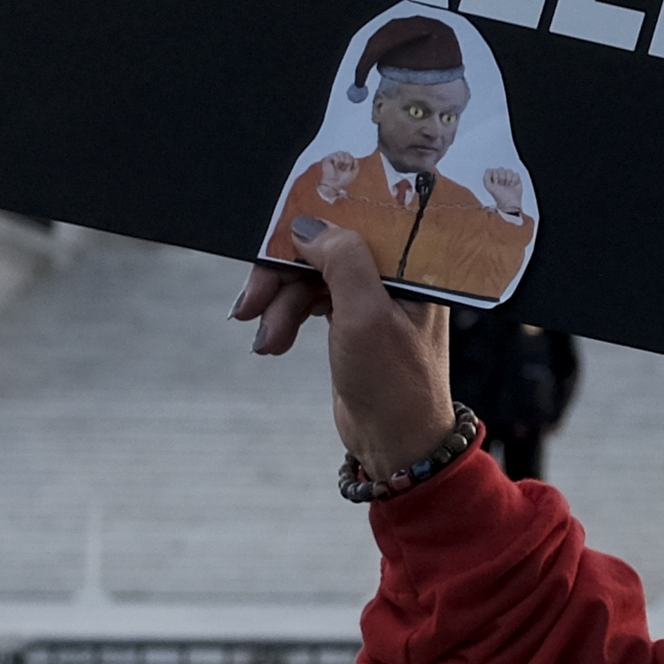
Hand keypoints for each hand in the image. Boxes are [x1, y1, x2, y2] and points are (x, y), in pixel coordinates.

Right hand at [232, 220, 455, 474]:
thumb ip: (342, 262)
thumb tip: (308, 226)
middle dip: (282, 275)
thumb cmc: (394, 385)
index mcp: (413, 264)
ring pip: (310, 276)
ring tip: (268, 339)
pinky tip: (273, 342)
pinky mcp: (352, 319)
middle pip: (325, 248)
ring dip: (280, 303)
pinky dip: (286, 317)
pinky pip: (309, 300)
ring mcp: (373, 296)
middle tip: (250, 304)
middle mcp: (395, 274)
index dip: (311, 225)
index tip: (271, 239)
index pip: (357, 220)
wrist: (394, 444)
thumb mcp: (366, 316)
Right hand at [319, 151, 358, 199]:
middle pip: (347, 153)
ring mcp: (332, 158)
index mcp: (344, 161)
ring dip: (343, 162)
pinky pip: (335, 156)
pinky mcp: (327, 159)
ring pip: (341, 153)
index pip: (350, 156)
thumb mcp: (353, 174)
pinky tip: (335, 166)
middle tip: (344, 169)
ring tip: (339, 167)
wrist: (334, 184)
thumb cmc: (342, 180)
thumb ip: (356, 166)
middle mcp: (338, 158)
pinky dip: (337, 162)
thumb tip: (355, 159)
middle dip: (348, 161)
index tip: (348, 170)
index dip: (351, 162)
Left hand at [482, 165, 524, 217]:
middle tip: (502, 186)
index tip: (496, 185)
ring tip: (508, 186)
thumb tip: (488, 169)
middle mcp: (502, 176)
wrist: (509, 202)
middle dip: (502, 179)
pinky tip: (513, 185)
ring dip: (508, 180)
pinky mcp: (517, 179)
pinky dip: (514, 181)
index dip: (495, 177)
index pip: (494, 170)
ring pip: (509, 171)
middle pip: (502, 169)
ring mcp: (509, 177)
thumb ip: (486, 177)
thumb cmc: (499, 196)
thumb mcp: (489, 187)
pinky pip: (516, 174)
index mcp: (494, 177)